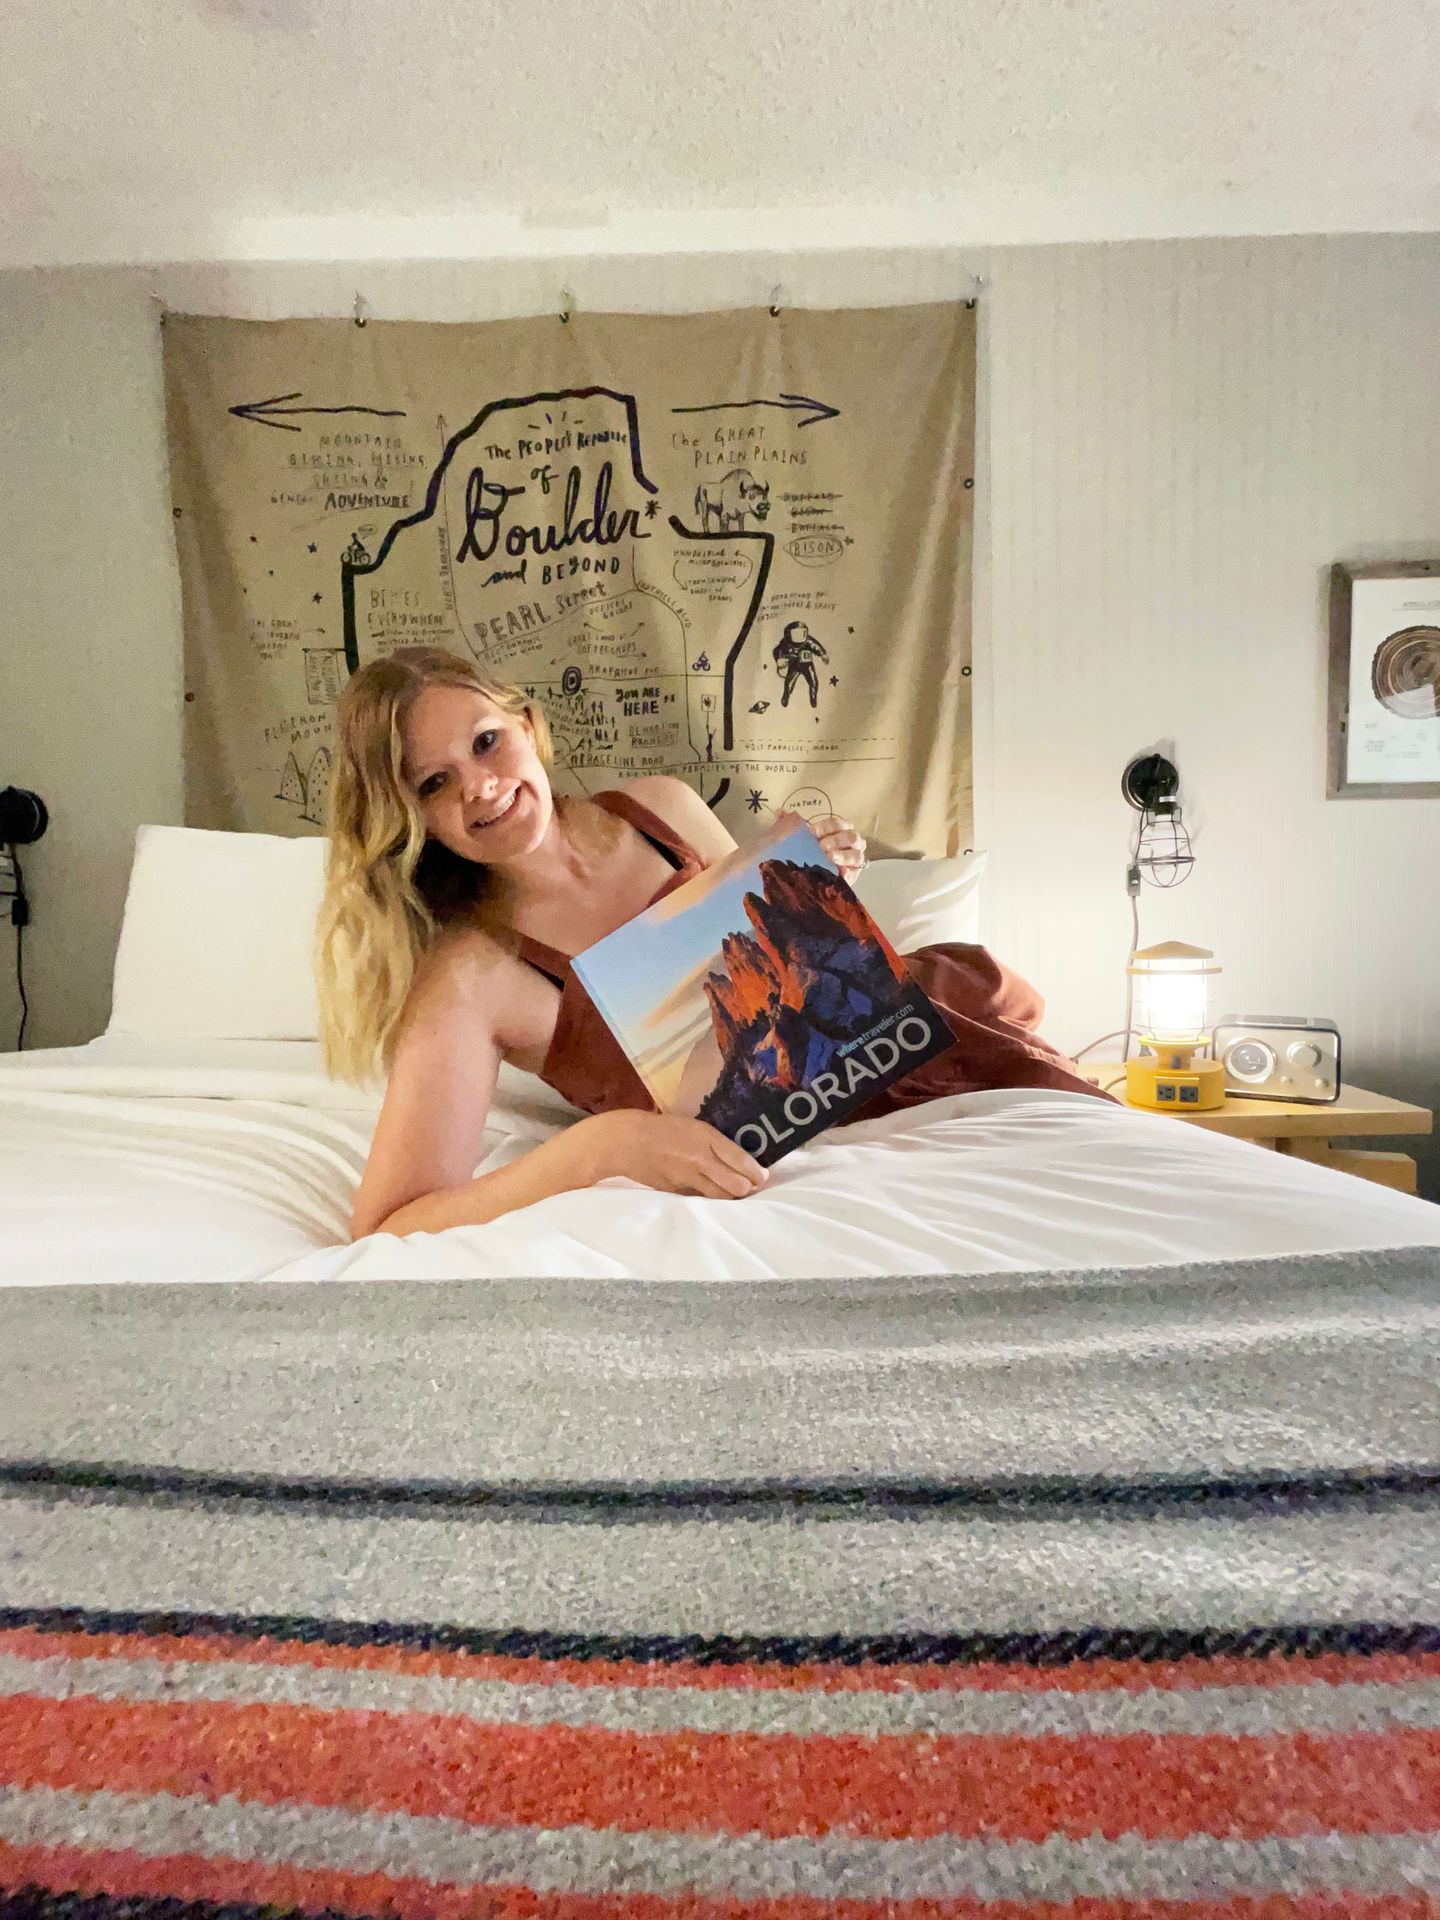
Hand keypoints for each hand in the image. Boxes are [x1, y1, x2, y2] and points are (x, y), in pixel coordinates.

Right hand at [575, 1110, 769, 1199]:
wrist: (627, 1140)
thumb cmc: (662, 1128)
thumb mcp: (693, 1126)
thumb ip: (713, 1142)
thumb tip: (737, 1158)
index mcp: (706, 1136)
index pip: (740, 1160)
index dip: (756, 1172)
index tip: (763, 1176)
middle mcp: (700, 1158)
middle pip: (736, 1185)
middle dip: (747, 1188)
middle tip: (750, 1187)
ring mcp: (688, 1176)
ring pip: (720, 1196)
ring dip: (731, 1197)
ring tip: (735, 1194)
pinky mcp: (676, 1189)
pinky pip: (700, 1197)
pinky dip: (708, 1198)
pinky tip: (711, 1195)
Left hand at [780, 811, 866, 878]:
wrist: (805, 874)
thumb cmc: (804, 850)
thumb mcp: (794, 837)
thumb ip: (788, 824)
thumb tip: (779, 812)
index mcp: (839, 830)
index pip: (838, 824)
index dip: (827, 826)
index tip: (812, 831)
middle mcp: (850, 843)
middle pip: (852, 837)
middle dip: (837, 840)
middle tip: (822, 846)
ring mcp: (853, 861)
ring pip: (857, 855)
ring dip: (844, 856)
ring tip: (830, 858)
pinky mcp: (852, 876)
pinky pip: (855, 874)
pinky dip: (849, 873)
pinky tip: (840, 873)